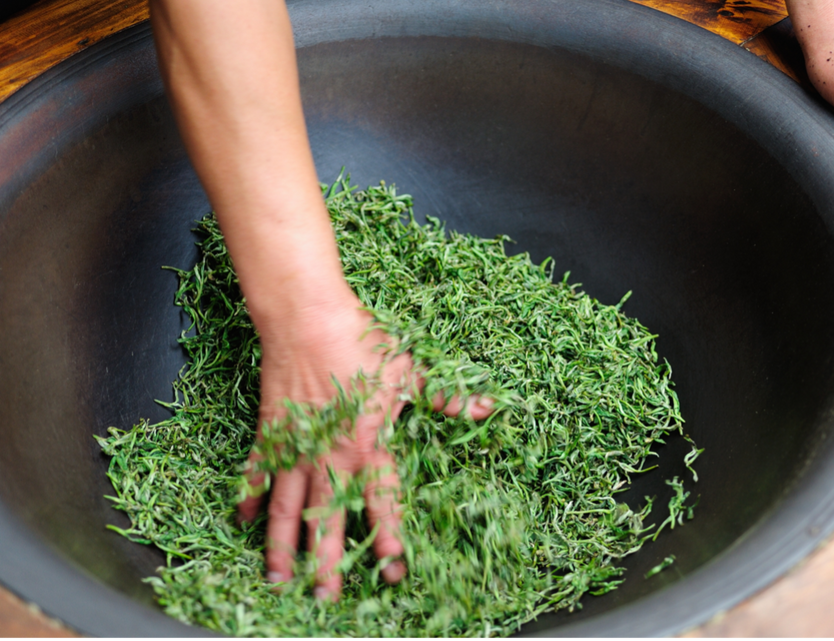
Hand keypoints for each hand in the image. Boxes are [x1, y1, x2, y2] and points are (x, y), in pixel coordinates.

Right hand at [236, 299, 492, 599]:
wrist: (308, 317)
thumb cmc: (362, 341)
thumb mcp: (411, 370)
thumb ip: (446, 398)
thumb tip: (487, 407)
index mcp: (369, 444)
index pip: (381, 501)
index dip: (386, 536)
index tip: (391, 569)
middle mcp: (331, 455)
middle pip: (328, 518)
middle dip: (326, 561)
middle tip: (325, 597)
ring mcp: (297, 445)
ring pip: (287, 507)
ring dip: (281, 545)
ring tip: (277, 579)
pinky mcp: (271, 430)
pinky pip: (257, 470)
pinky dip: (248, 495)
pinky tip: (241, 520)